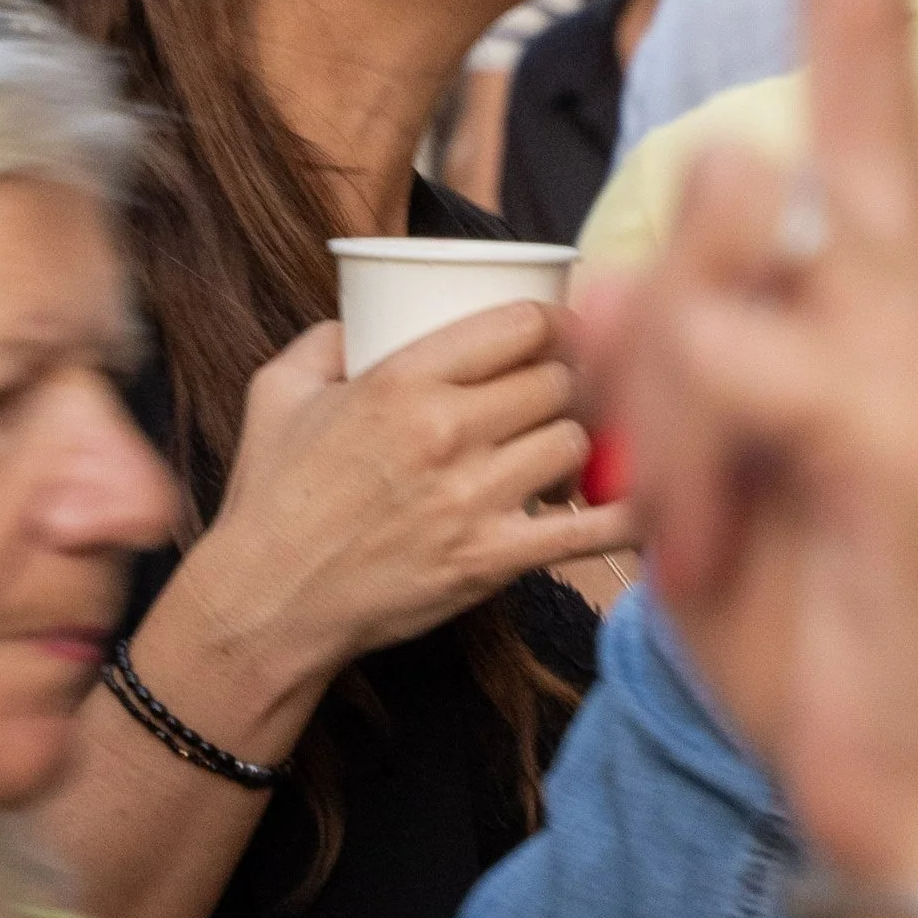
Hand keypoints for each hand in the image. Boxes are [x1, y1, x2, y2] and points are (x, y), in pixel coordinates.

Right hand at [162, 303, 621, 731]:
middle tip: (574, 391)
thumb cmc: (270, 497)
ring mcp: (472, 499)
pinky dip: (625, 516)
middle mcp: (444, 432)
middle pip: (558, 380)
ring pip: (576, 443)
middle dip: (573, 380)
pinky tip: (652, 503)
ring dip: (583, 442)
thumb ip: (325, 339)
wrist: (265, 603)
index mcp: (400, 380)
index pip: (520, 324)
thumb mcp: (277, 392)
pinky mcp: (490, 561)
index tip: (564, 329)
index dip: (557, 320)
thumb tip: (363, 314)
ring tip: (570, 449)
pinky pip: (584, 531)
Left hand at [588, 0, 917, 903]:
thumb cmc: (826, 624)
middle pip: (862, 37)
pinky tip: (727, 548)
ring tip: (708, 523)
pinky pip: (711, 350)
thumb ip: (683, 330)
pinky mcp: (913, 432)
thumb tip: (662, 217)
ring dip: (640, 398)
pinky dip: (668, 451)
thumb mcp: (707, 462)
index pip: (860, 40)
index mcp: (878, 275)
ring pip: (696, 235)